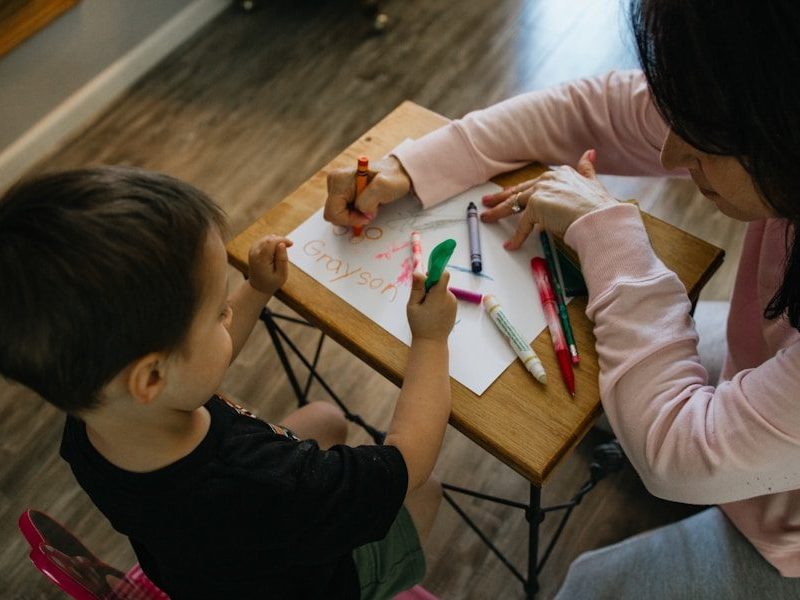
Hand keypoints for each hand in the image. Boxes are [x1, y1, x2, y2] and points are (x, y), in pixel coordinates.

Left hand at [247, 235, 292, 295]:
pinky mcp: (253, 249)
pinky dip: (271, 243)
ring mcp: (252, 250)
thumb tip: (282, 244)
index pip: (271, 242)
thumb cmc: (271, 282)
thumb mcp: (281, 275)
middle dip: (280, 241)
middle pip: (269, 239)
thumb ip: (282, 259)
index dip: (282, 240)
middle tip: (287, 249)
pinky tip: (275, 251)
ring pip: (266, 238)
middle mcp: (254, 253)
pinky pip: (264, 241)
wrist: (258, 287)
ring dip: (276, 242)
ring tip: (280, 253)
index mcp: (261, 260)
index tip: (291, 244)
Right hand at [324, 156, 410, 226]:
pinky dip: (353, 214)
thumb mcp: (384, 187)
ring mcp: (335, 187)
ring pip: (337, 214)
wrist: (396, 174)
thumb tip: (361, 212)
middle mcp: (333, 181)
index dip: (350, 219)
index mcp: (339, 179)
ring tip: (369, 206)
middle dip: (351, 218)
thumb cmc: (392, 179)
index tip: (368, 216)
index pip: (333, 211)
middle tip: (369, 212)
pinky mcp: (340, 193)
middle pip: (333, 214)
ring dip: (353, 216)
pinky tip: (365, 206)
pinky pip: (341, 211)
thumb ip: (369, 200)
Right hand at [406, 271, 456, 341]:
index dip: (434, 273)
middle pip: (441, 283)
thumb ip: (417, 288)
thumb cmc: (419, 324)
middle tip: (421, 300)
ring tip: (426, 309)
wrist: (432, 342)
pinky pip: (446, 298)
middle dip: (431, 287)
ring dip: (434, 295)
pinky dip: (439, 301)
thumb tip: (417, 272)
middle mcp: (449, 297)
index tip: (425, 280)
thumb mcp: (413, 305)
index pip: (443, 274)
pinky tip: (432, 313)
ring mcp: (453, 303)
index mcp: (439, 295)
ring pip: (442, 291)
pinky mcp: (454, 308)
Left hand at [481, 149, 617, 247]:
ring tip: (487, 218)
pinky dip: (517, 237)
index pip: (533, 183)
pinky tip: (511, 245)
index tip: (510, 193)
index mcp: (560, 174)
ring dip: (498, 212)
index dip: (520, 190)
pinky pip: (522, 224)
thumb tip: (590, 154)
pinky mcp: (536, 206)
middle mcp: (548, 178)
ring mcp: (540, 191)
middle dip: (501, 197)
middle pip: (519, 191)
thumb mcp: (593, 183)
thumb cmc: (599, 207)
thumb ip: (587, 169)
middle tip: (487, 201)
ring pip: (514, 203)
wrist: (600, 218)